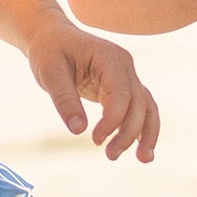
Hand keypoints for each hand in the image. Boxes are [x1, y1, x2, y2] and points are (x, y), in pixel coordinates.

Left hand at [27, 19, 160, 161]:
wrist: (52, 37)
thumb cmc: (49, 51)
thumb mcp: (49, 73)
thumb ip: (64, 99)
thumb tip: (78, 131)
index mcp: (109, 57)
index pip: (121, 93)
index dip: (113, 119)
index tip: (95, 139)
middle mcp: (124, 65)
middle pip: (138, 103)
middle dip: (128, 132)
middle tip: (110, 156)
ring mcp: (127, 75)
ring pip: (147, 107)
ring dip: (146, 133)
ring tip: (143, 160)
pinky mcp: (124, 87)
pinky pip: (141, 109)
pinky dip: (143, 129)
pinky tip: (142, 151)